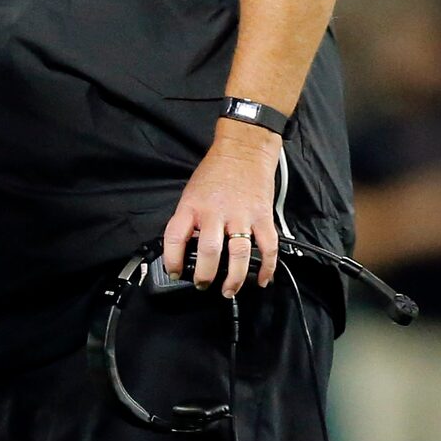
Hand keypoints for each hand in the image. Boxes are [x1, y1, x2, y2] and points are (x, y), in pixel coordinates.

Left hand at [163, 126, 281, 296]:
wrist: (244, 149)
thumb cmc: (216, 171)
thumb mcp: (192, 193)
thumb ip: (190, 219)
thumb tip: (187, 249)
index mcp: (192, 206)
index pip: (175, 237)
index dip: (171, 260)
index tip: (174, 272)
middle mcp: (216, 213)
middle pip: (210, 252)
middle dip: (205, 276)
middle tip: (203, 284)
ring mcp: (242, 216)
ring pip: (240, 255)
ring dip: (235, 279)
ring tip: (229, 290)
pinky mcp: (263, 217)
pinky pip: (268, 247)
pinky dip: (267, 267)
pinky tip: (263, 280)